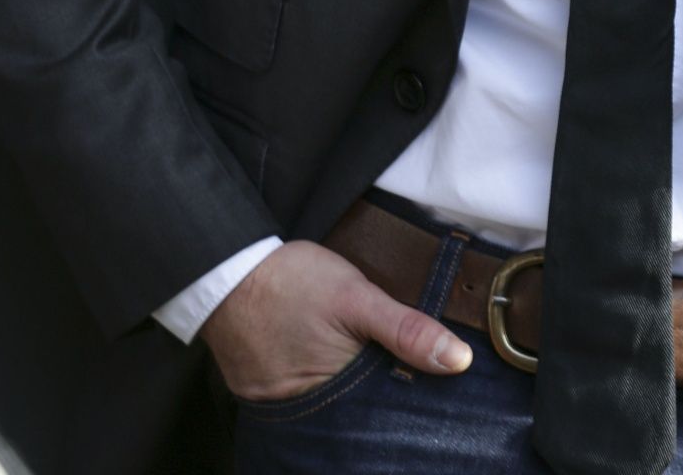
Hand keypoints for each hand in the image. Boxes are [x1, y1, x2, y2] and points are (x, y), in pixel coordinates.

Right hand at [200, 239, 472, 401]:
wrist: (225, 270)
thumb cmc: (293, 281)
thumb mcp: (358, 296)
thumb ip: (406, 329)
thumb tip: (458, 361)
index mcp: (335, 391)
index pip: (381, 410)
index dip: (401, 394)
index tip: (421, 379)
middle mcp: (304, 411)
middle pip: (354, 410)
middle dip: (371, 391)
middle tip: (376, 357)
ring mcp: (276, 405)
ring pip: (325, 402)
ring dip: (340, 385)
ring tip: (350, 356)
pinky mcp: (256, 394)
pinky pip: (295, 394)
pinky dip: (310, 379)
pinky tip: (319, 355)